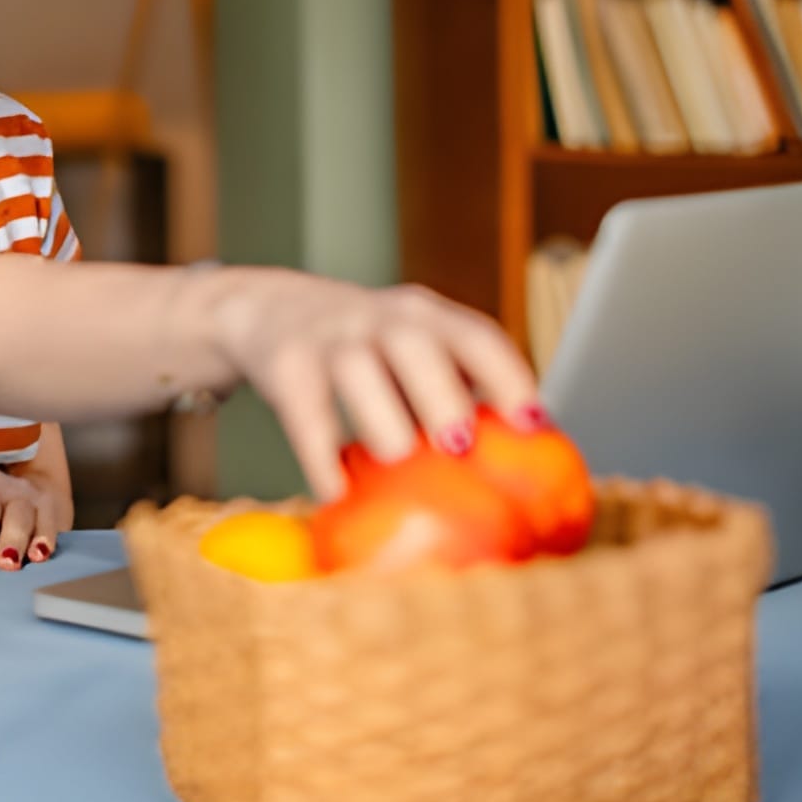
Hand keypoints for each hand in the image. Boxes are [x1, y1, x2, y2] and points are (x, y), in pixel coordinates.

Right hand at [213, 276, 540, 502]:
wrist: (270, 310)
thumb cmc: (365, 346)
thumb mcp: (412, 346)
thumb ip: (455, 385)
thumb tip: (521, 458)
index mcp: (425, 316)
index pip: (474, 336)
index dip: (507, 377)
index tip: (531, 424)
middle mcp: (379, 319)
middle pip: (414, 345)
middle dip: (441, 397)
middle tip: (459, 446)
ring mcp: (329, 340)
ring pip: (357, 372)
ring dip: (383, 422)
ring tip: (396, 460)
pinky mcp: (285, 367)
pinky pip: (305, 415)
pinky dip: (321, 459)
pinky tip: (338, 491)